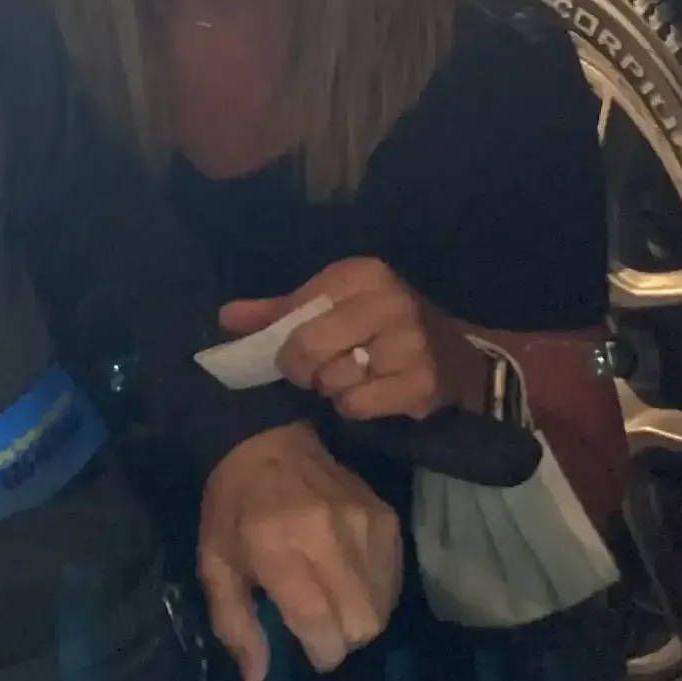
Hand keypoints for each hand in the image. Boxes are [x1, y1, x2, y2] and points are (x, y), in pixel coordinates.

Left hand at [198, 421, 404, 680]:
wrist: (265, 439)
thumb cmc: (233, 507)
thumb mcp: (215, 564)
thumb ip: (234, 624)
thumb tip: (257, 679)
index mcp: (279, 549)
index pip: (322, 626)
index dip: (319, 652)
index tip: (307, 647)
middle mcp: (327, 537)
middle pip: (362, 624)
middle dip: (342, 639)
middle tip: (320, 625)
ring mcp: (364, 524)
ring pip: (383, 606)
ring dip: (361, 616)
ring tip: (334, 600)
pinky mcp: (386, 516)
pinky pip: (395, 578)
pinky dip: (377, 590)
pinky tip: (351, 578)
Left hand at [221, 258, 485, 423]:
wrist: (455, 356)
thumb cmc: (380, 325)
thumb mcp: (333, 304)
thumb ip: (279, 310)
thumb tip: (226, 317)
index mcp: (363, 274)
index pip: (296, 308)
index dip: (285, 337)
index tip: (295, 344)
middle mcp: (390, 302)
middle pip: (308, 347)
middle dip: (303, 368)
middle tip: (317, 370)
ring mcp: (409, 344)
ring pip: (332, 379)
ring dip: (331, 388)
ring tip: (350, 377)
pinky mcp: (420, 383)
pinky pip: (356, 404)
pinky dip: (353, 406)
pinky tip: (369, 393)